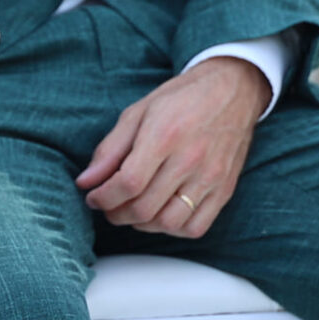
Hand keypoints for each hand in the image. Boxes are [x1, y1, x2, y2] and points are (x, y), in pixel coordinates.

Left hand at [76, 55, 269, 239]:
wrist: (232, 90)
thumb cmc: (181, 99)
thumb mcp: (137, 113)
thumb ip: (109, 149)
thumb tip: (85, 181)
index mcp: (164, 135)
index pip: (128, 183)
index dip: (104, 197)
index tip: (94, 197)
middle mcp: (190, 159)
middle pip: (145, 208)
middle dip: (116, 214)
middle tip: (108, 206)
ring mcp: (211, 177)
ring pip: (168, 223)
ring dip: (142, 225)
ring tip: (132, 210)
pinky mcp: (225, 190)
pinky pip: (195, 227)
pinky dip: (172, 229)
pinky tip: (161, 214)